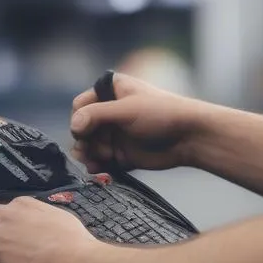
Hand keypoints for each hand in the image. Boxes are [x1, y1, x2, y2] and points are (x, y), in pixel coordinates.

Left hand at [0, 196, 100, 262]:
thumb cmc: (71, 237)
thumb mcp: (53, 212)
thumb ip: (30, 214)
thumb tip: (26, 221)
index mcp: (14, 208)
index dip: (1, 222)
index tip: (11, 231)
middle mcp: (0, 227)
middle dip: (0, 241)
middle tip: (20, 251)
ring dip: (3, 260)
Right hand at [69, 72, 199, 172]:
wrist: (189, 137)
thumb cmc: (161, 113)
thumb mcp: (126, 109)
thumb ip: (97, 114)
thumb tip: (73, 125)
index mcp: (110, 92)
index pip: (80, 105)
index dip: (79, 120)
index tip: (83, 132)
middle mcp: (110, 112)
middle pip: (82, 129)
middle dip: (83, 142)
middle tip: (88, 152)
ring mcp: (115, 134)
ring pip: (89, 147)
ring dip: (89, 155)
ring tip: (96, 162)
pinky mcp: (121, 153)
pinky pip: (101, 161)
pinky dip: (98, 166)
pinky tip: (101, 169)